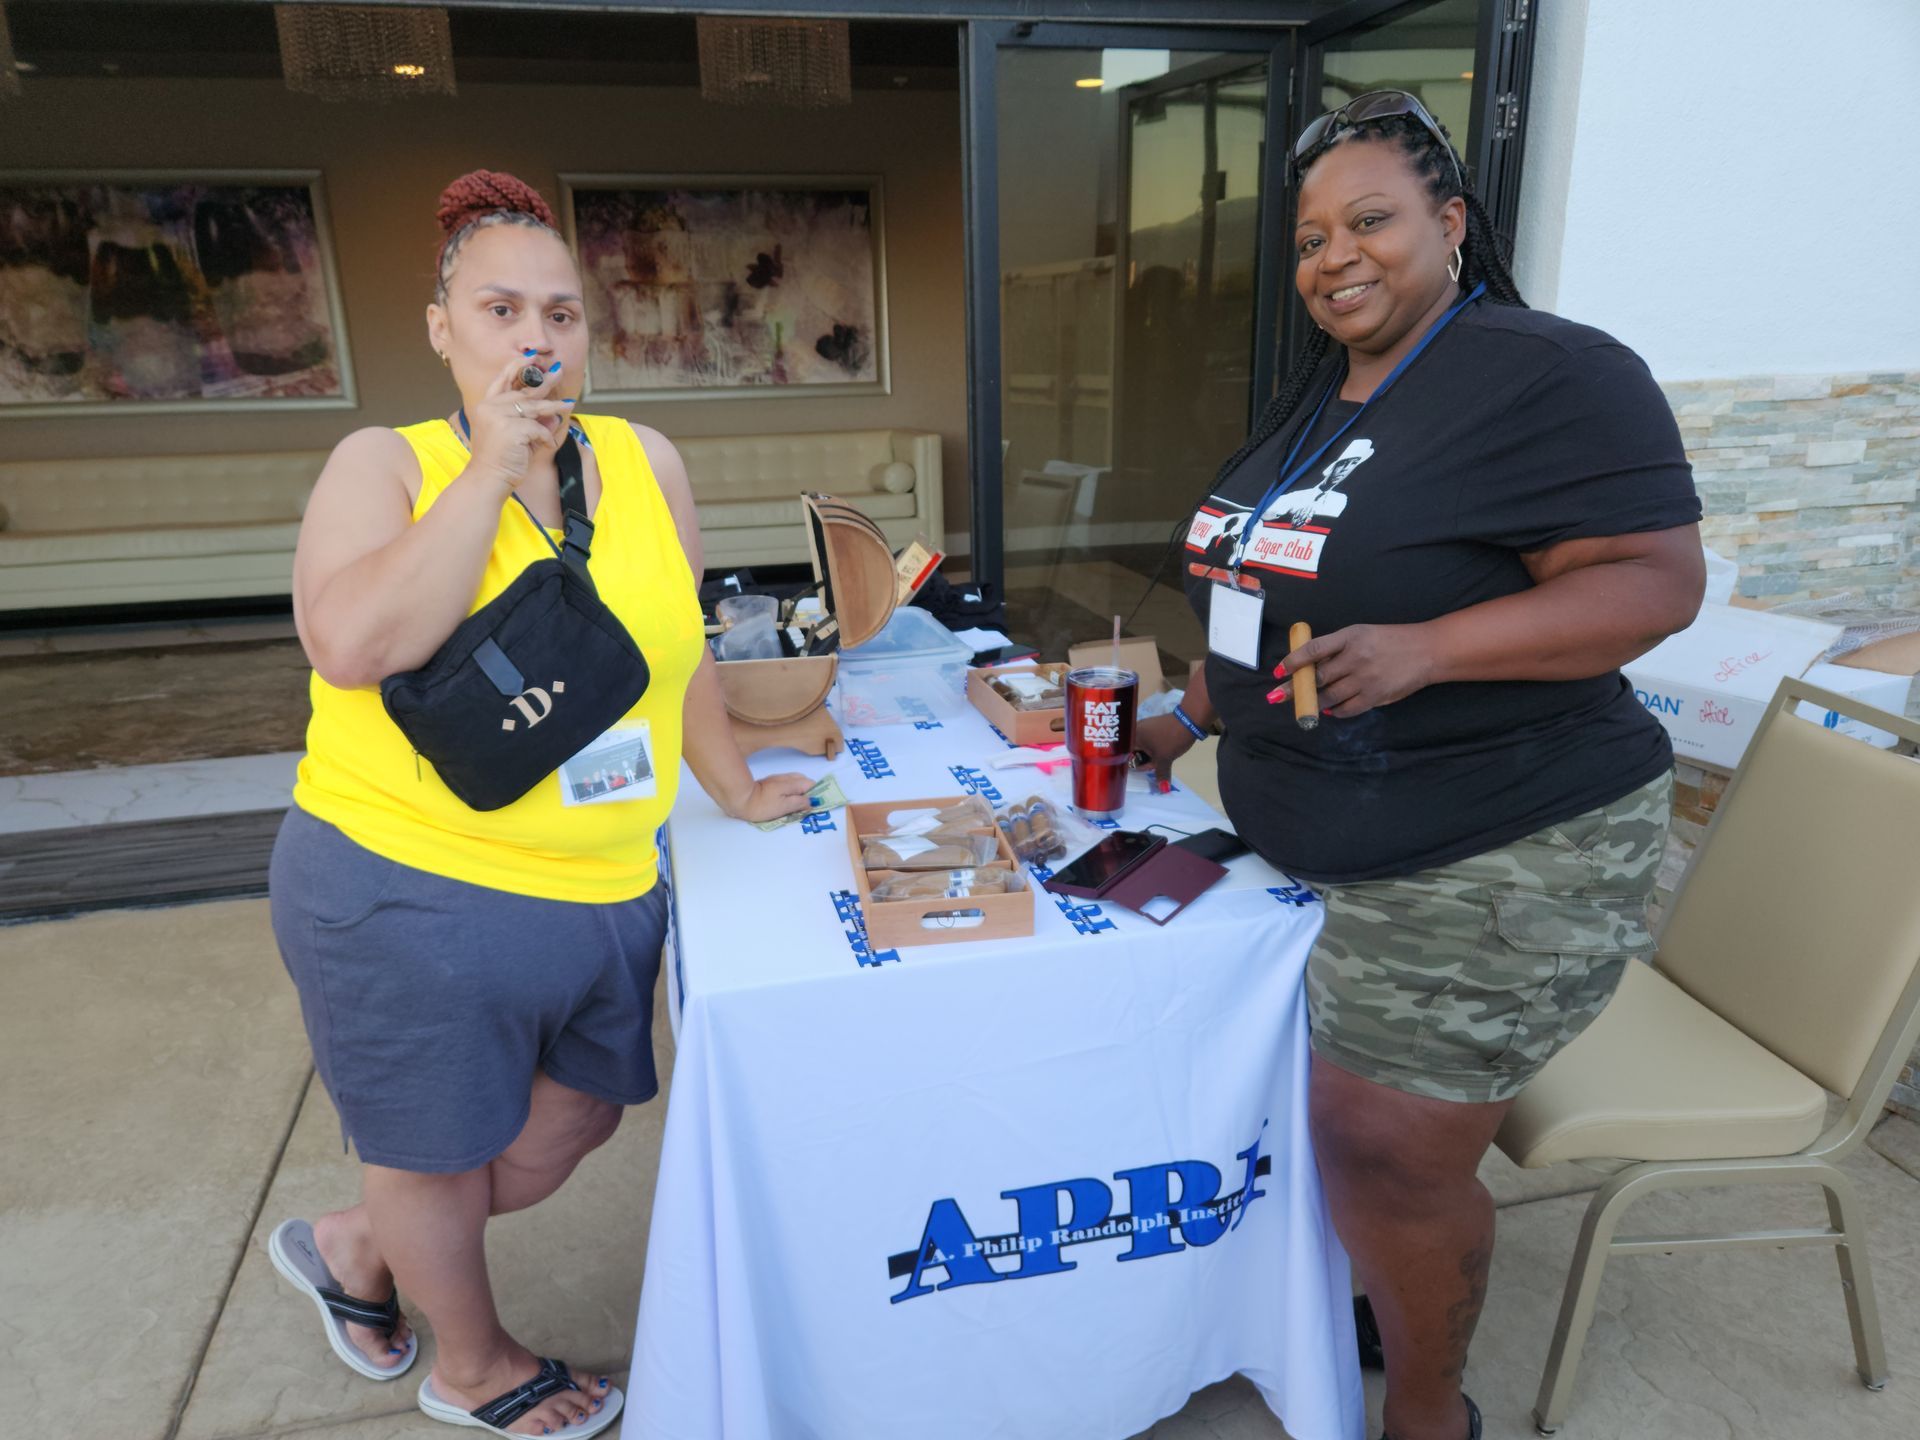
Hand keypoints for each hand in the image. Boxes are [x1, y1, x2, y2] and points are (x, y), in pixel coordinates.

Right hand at [463, 354, 572, 491]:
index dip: (517, 367)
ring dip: (554, 406)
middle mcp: (490, 407)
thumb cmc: (500, 460)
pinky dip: (544, 437)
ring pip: (533, 407)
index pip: (502, 380)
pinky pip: (537, 428)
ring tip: (569, 404)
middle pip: (523, 391)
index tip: (531, 356)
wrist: (488, 479)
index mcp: (487, 406)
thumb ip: (533, 425)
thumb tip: (553, 416)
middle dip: (544, 381)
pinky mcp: (511, 428)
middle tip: (559, 370)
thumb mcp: (518, 438)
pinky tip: (547, 444)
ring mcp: (499, 416)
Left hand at [727, 772, 814, 823]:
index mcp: (792, 783)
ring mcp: (777, 779)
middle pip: (804, 782)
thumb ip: (800, 803)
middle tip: (807, 806)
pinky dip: (789, 792)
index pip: (812, 784)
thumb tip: (812, 801)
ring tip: (796, 806)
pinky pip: (786, 785)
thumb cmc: (762, 805)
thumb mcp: (784, 807)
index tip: (816, 805)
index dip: (816, 793)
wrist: (739, 799)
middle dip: (808, 792)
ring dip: (798, 792)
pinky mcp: (769, 783)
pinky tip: (785, 801)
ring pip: (794, 783)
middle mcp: (786, 778)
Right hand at [1132, 713, 1198, 794]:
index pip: (1124, 755)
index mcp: (1132, 736)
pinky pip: (1149, 741)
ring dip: (1149, 756)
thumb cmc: (1171, 739)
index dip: (1132, 765)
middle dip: (1143, 761)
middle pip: (1133, 751)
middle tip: (1154, 766)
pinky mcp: (1153, 726)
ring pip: (1142, 747)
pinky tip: (1162, 752)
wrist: (1189, 720)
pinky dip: (1153, 749)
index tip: (1141, 771)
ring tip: (1160, 760)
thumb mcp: (1165, 759)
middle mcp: (1135, 730)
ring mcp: (1144, 727)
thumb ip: (1161, 774)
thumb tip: (1163, 789)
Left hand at [1280, 624, 1437, 719]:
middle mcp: (1355, 657)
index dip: (1292, 661)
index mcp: (1350, 637)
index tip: (1277, 671)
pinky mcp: (1375, 697)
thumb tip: (1307, 664)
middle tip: (1277, 695)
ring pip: (1328, 696)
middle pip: (1316, 677)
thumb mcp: (1361, 634)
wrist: (1427, 651)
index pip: (1313, 650)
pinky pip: (1346, 709)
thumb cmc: (1389, 640)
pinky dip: (1334, 711)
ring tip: (1302, 705)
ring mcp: (1365, 679)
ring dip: (1312, 702)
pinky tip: (1329, 709)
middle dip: (1294, 688)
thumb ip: (1336, 648)